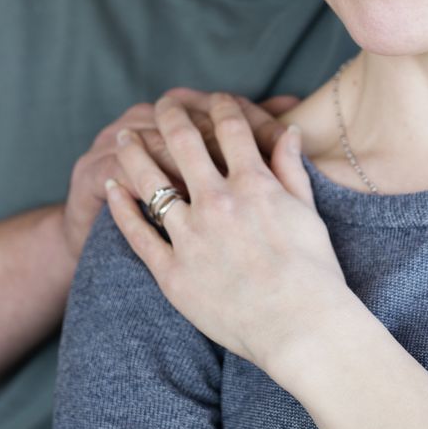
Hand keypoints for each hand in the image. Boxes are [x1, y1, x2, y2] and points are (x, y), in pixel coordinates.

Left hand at [105, 93, 350, 377]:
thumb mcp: (308, 212)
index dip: (219, 105)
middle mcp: (217, 202)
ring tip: (124, 137)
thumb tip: (286, 130)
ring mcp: (191, 237)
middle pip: (182, 142)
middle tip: (161, 104)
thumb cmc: (314, 274)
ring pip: (149, 181)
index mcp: (254, 184)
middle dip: (169, 114)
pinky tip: (113, 188)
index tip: (211, 99)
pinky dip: (121, 207)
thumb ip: (291, 168)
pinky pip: (137, 232)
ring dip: (134, 152)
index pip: (229, 127)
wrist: (302, 329)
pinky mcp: (172, 273)